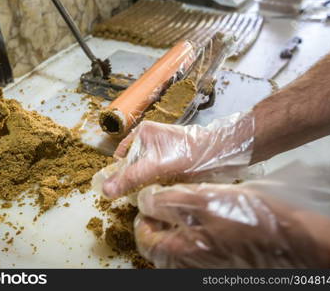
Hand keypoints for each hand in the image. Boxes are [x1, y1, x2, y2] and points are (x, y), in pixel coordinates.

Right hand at [102, 113, 253, 198]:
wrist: (223, 153)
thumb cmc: (191, 153)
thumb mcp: (157, 165)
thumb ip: (131, 178)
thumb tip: (105, 190)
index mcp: (142, 133)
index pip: (121, 159)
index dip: (118, 176)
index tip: (118, 193)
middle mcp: (148, 141)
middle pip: (132, 167)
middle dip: (133, 182)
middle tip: (138, 196)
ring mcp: (160, 152)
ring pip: (144, 174)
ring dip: (145, 186)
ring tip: (152, 193)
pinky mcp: (171, 163)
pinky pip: (156, 177)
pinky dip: (157, 186)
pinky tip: (162, 191)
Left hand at [134, 183, 329, 267]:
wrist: (288, 238)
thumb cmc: (245, 218)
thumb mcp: (201, 199)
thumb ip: (166, 201)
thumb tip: (144, 200)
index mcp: (178, 252)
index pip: (144, 238)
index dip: (143, 216)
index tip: (149, 199)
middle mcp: (186, 265)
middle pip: (159, 244)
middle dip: (158, 220)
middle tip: (166, 200)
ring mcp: (202, 267)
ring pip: (176, 245)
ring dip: (174, 225)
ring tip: (185, 205)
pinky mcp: (216, 263)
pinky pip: (194, 248)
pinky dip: (191, 232)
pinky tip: (204, 217)